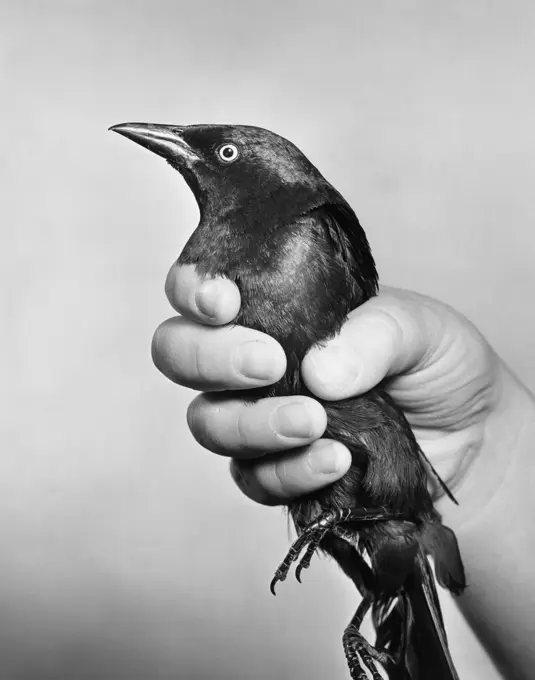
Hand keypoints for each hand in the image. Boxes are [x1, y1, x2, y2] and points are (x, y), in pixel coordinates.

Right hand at [152, 262, 506, 520]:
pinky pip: (254, 478)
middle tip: (269, 363)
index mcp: (275, 306)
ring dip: (254, 422)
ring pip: (207, 422)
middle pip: (176, 353)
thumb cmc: (437, 366)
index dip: (193, 288)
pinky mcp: (276, 472)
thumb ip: (375, 331)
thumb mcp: (422, 328)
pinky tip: (336, 461)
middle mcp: (252, 359)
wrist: (472, 439)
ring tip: (315, 420)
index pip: (202, 288)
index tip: (225, 301)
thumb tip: (318, 369)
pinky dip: (290, 471)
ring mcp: (256, 418)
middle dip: (210, 358)